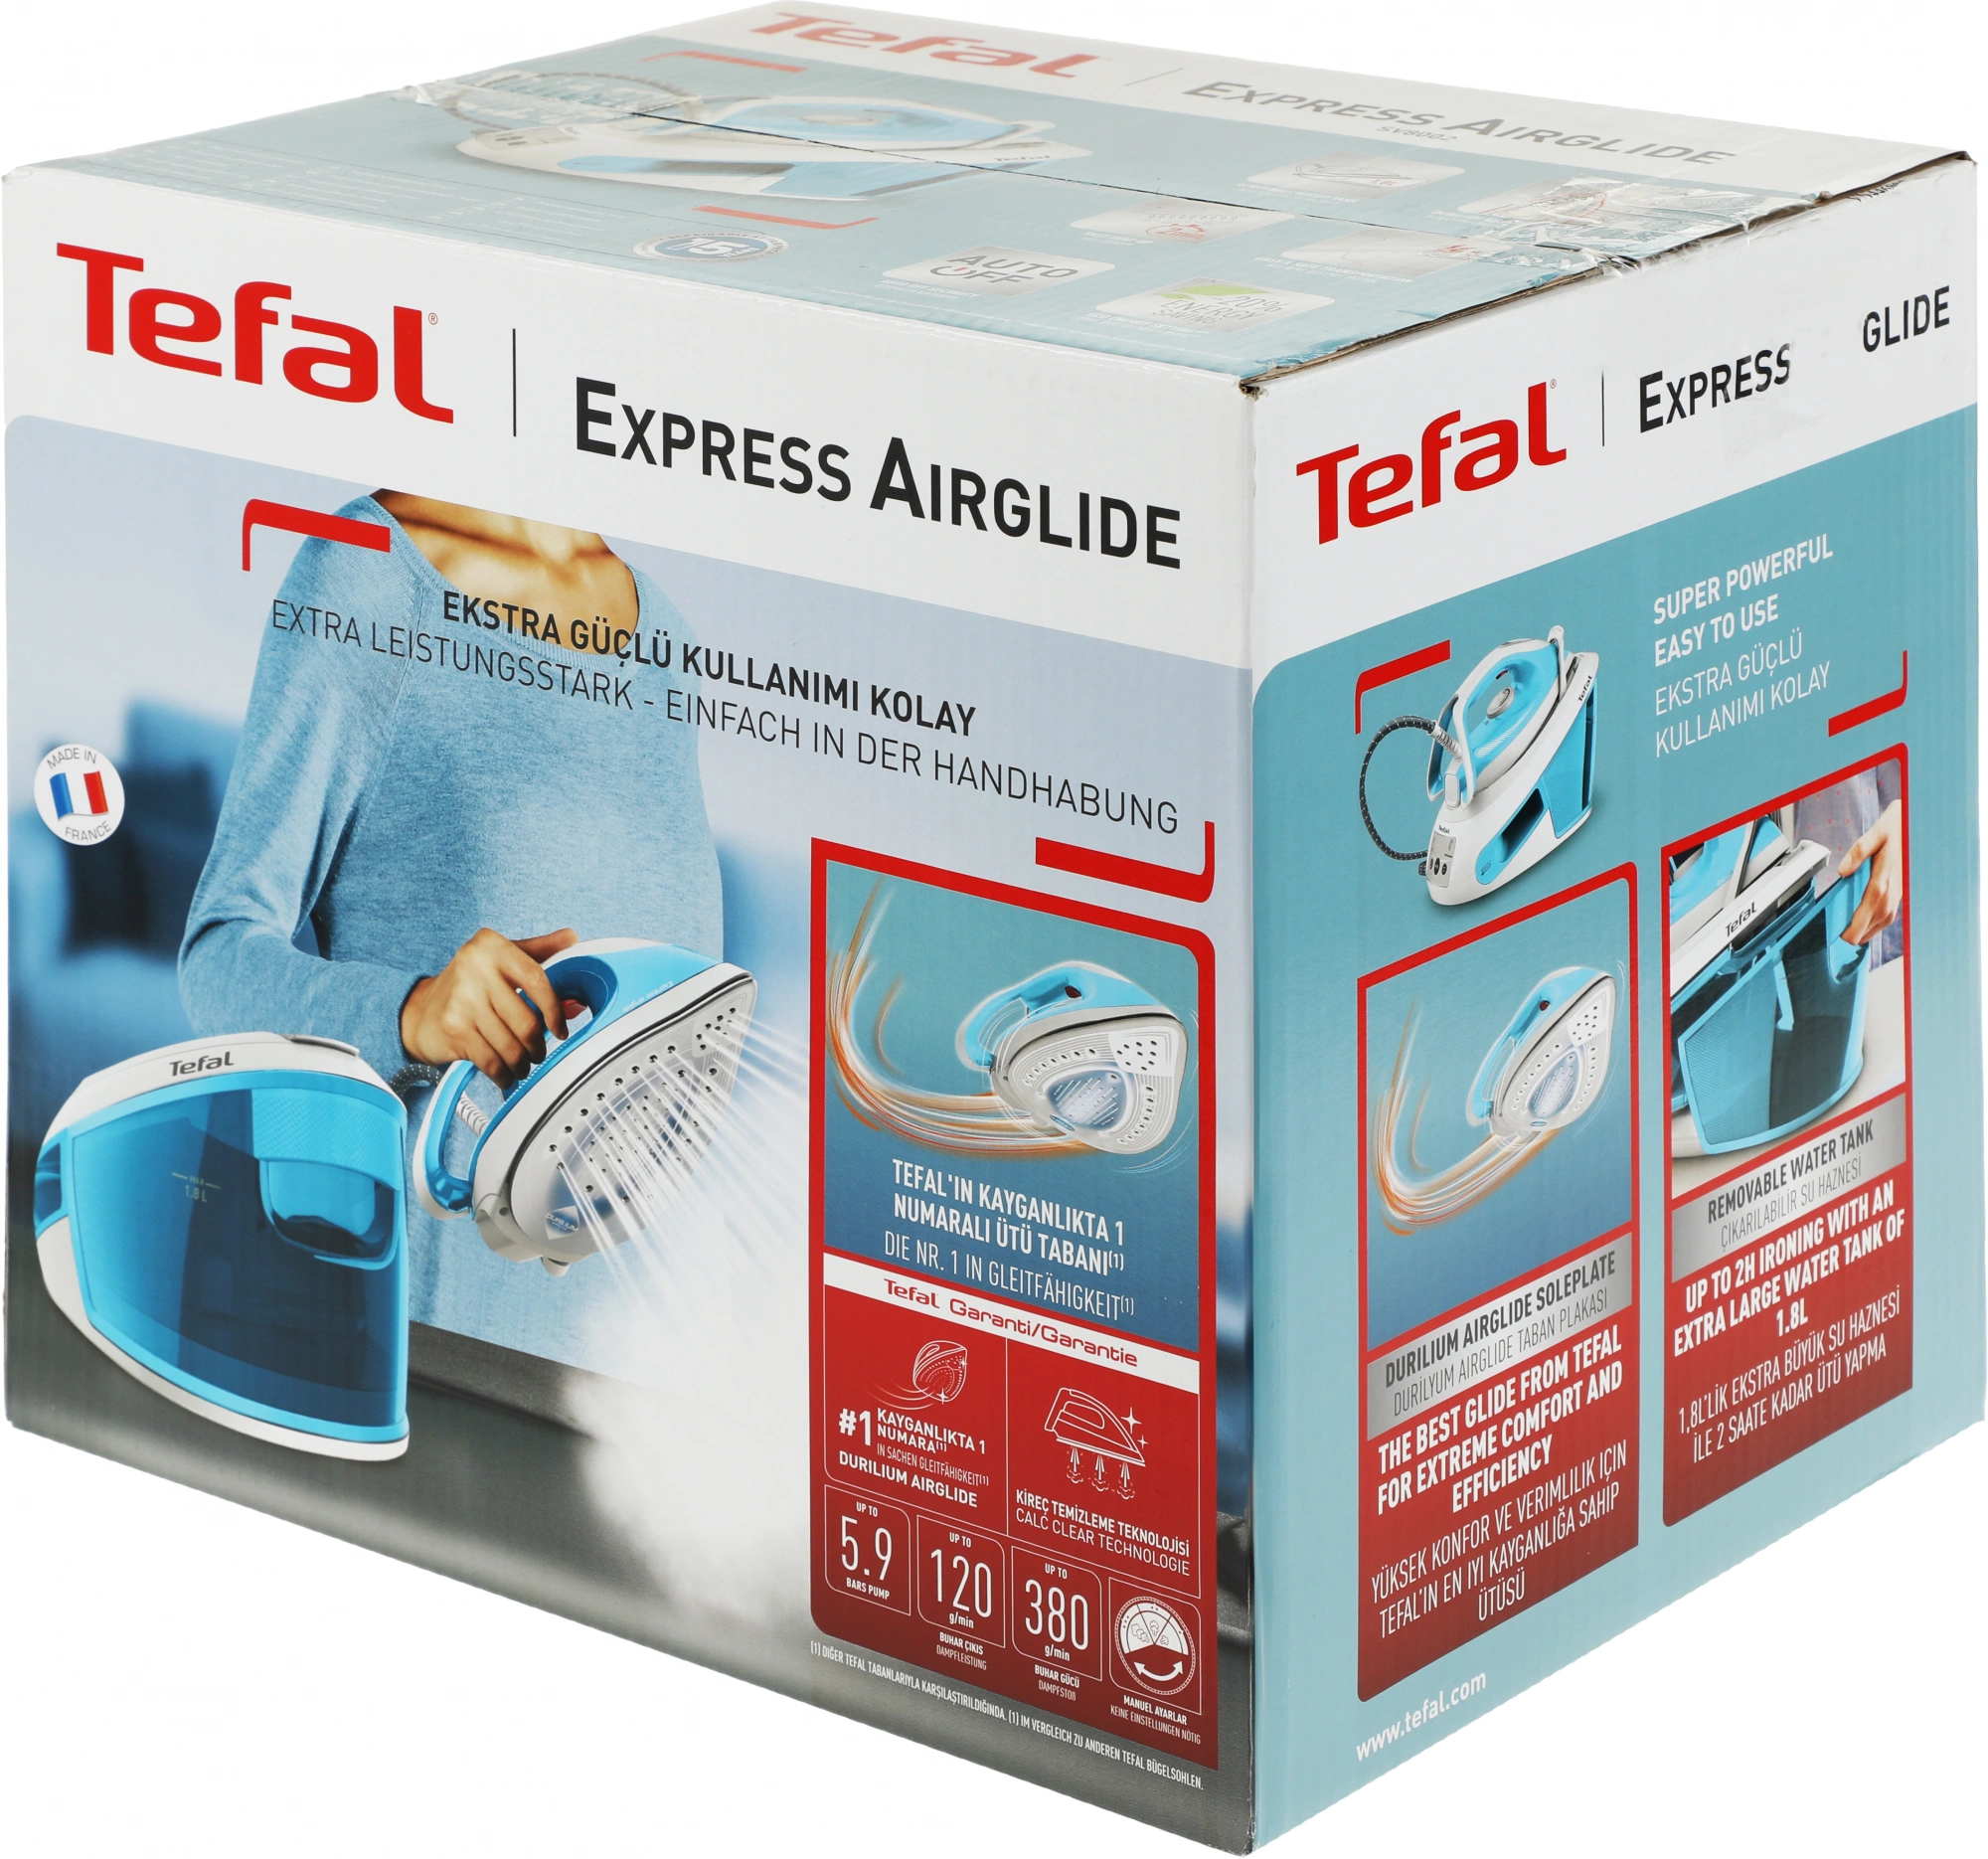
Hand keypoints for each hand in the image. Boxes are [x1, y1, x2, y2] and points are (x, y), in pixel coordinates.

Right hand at [401, 928, 578, 1086]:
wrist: (419, 1011)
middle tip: (538, 1053)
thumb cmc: (469, 984)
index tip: (560, 1028)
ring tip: (522, 1065)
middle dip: (537, 1046)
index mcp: (492, 946)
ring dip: (522, 1063)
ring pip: (511, 1046)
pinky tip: (505, 1074)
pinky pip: (491, 1061)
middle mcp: (475, 968)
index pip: (538, 979)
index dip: (555, 1010)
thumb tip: (573, 940)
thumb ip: (538, 950)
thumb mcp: (501, 957)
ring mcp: (462, 999)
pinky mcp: (453, 1028)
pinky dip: (503, 1074)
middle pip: (526, 1022)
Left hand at [1838, 800, 1903, 945]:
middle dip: (1862, 932)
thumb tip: (1842, 870)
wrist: (1917, 824)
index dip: (1858, 924)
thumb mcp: (1875, 834)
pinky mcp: (1902, 889)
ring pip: (1886, 917)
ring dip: (1871, 930)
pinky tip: (1871, 926)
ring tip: (1856, 939)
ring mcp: (1900, 889)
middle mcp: (1894, 887)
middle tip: (1845, 942)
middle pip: (1877, 918)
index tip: (1847, 936)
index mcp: (1885, 875)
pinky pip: (1891, 911)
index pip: (1870, 906)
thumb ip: (1859, 852)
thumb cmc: (1895, 829)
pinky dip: (1880, 922)